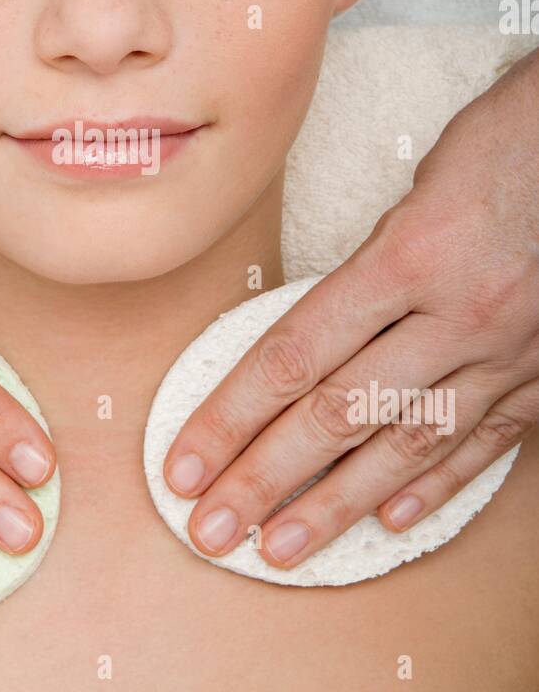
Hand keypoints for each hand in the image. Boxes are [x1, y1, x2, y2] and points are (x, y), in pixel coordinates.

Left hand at [163, 46, 538, 568]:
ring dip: (337, 504)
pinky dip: (435, 484)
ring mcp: (506, 351)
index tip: (185, 463)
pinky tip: (390, 518)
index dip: (231, 417)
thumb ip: (368, 264)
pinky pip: (485, 440)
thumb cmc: (505, 142)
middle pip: (340, 413)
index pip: (296, 355)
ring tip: (283, 549)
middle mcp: (457, 315)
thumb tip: (316, 329)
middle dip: (265, 479)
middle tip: (211, 529)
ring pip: (408, 443)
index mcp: (410, 258)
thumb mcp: (417, 187)